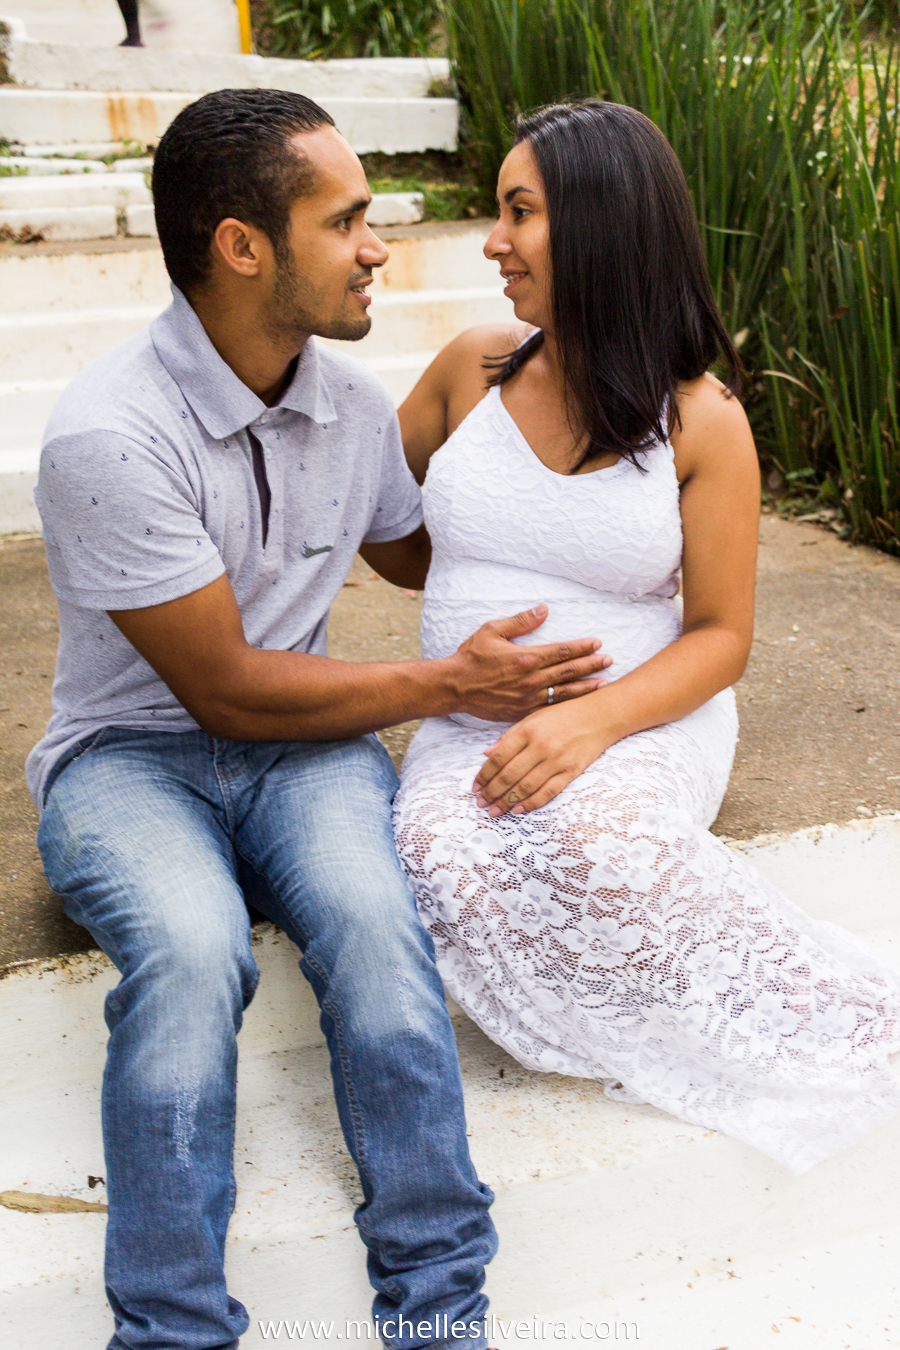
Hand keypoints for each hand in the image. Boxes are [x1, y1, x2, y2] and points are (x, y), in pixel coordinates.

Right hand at [451, 604, 611, 722]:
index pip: (562, 651)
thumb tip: (543, 609)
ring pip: (564, 693)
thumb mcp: (492, 630)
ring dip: (586, 687)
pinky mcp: (522, 712)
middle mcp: (531, 679)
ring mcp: (528, 698)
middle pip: (569, 671)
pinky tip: (579, 705)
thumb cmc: (472, 657)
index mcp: (526, 657)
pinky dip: (566, 705)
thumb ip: (521, 620)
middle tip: (609, 661)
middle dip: (592, 665)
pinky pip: (549, 708)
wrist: (454, 687)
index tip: (597, 643)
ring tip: (604, 684)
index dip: (582, 647)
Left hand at [474, 694, 611, 815]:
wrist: (600, 715)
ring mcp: (556, 760)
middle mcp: (540, 746)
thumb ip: (509, 736)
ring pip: (526, 787)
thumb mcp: (533, 718)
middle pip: (509, 775)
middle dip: (492, 793)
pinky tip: (518, 810)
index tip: (475, 787)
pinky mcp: (571, 771)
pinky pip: (548, 792)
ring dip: (507, 802)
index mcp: (527, 731)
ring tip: (495, 811)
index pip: (498, 758)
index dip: (484, 775)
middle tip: (481, 804)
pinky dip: (531, 804)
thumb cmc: (564, 715)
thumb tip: (486, 754)